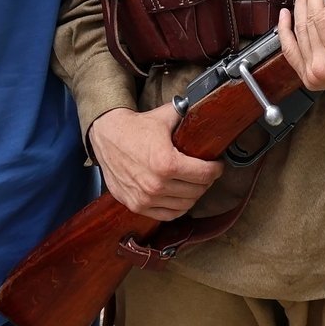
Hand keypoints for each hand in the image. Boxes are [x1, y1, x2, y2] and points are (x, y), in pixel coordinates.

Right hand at [87, 106, 223, 220]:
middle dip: (206, 181)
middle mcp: (157, 185)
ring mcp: (145, 198)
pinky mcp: (136, 205)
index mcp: (167, 163)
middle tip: (206, 172)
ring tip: (194, 183)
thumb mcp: (165, 117)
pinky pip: (167, 215)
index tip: (217, 165)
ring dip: (193, 195)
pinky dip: (177, 208)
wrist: (107, 136)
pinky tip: (180, 196)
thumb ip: (188, 115)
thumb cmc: (136, 127)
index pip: (205, 174)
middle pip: (197, 191)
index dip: (216, 169)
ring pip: (184, 205)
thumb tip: (206, 110)